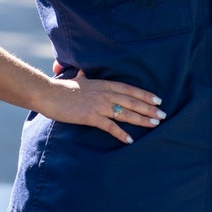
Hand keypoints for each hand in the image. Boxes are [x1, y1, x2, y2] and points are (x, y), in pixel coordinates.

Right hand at [41, 70, 164, 144]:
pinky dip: (121, 134)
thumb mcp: (78, 79)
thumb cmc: (62, 88)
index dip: (145, 95)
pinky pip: (110, 127)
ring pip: (126, 113)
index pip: (130, 89)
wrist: (48, 94)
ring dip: (142, 120)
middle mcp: (105, 94)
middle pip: (132, 101)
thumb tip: (82, 72)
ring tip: (155, 125)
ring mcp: (99, 105)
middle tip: (163, 115)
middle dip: (150, 109)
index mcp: (104, 84)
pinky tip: (130, 140)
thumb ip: (83, 76)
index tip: (158, 100)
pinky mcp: (91, 117)